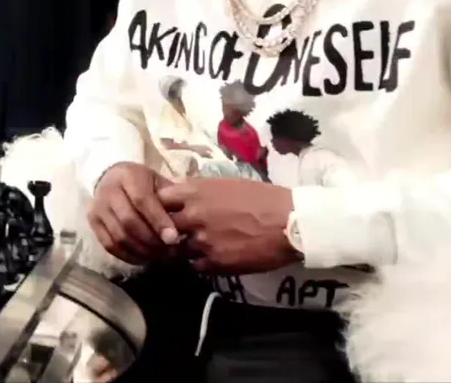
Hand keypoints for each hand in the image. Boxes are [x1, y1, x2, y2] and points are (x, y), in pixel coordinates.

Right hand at [87, 162, 180, 264]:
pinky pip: (109, 245)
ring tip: (160, 257)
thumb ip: (170, 200)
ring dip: (142, 251)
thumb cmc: (143, 182)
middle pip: (128, 221)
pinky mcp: (92, 223)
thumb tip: (187, 225)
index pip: (142, 201)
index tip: (174, 239)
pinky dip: (128, 256)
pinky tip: (144, 258)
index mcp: (127, 176)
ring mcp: (97, 208)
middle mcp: (108, 190)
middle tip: (170, 252)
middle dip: (151, 240)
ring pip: (119, 236)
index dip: (158, 221)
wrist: (112, 178)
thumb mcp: (158, 182)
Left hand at [157, 177, 297, 274]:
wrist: (291, 222)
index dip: (161, 207)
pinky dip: (200, 263)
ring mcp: (202, 240)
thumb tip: (180, 193)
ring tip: (198, 246)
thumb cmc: (263, 198)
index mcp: (195, 192)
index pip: (159, 200)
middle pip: (164, 226)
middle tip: (176, 232)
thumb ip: (200, 190)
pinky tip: (212, 257)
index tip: (166, 211)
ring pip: (179, 249)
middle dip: (169, 230)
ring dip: (185, 248)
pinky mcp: (215, 262)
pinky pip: (196, 265)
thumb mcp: (226, 184)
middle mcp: (193, 215)